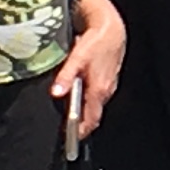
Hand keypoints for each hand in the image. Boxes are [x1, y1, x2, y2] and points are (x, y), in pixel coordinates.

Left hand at [51, 0, 123, 142]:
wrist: (113, 29)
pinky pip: (97, 96)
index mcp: (98, 89)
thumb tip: (56, 94)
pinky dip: (88, 100)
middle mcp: (106, 91)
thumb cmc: (95, 42)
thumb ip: (66, 77)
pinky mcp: (108, 79)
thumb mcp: (76, 58)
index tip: (69, 140)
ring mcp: (108, 86)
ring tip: (69, 116)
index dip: (79, 132)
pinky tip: (79, 95)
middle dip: (80, 124)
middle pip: (93, 115)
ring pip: (95, 105)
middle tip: (66, 131)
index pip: (90, 120)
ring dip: (84, 111)